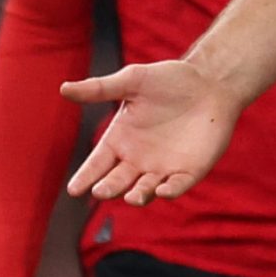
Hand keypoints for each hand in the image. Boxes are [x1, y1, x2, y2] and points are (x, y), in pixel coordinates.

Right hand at [63, 58, 242, 204]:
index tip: (74, 189)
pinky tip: (163, 190)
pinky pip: (177, 187)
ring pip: (144, 190)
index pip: (96, 165)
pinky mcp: (189, 171)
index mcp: (119, 141)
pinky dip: (169, 191)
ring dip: (137, 196)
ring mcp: (162, 168)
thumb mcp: (133, 81)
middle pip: (117, 182)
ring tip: (131, 196)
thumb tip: (63, 88)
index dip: (85, 177)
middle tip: (101, 190)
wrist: (212, 82)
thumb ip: (101, 88)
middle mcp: (137, 160)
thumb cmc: (170, 80)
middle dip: (108, 188)